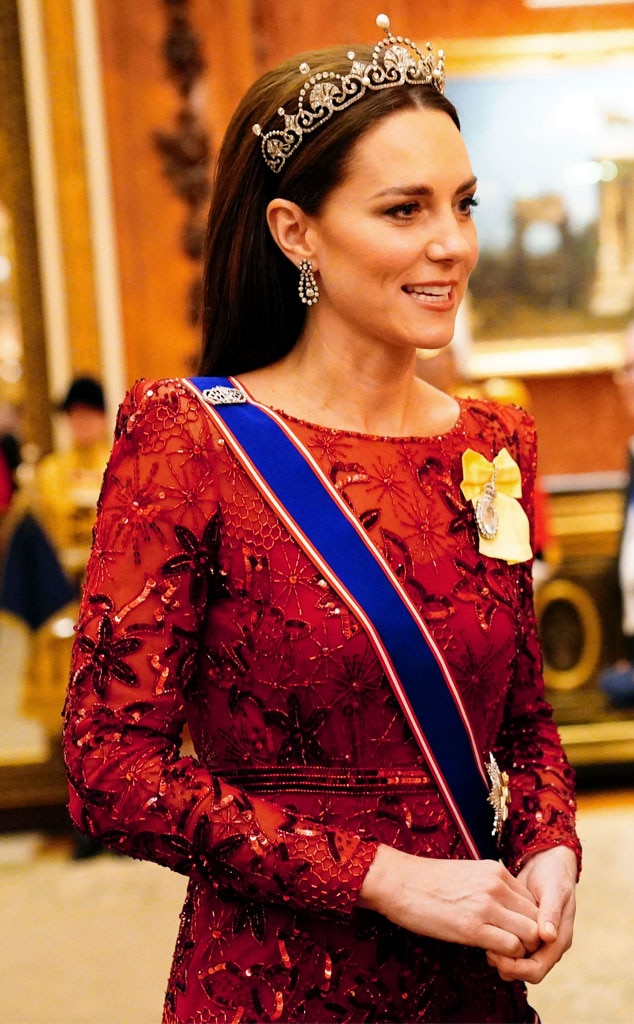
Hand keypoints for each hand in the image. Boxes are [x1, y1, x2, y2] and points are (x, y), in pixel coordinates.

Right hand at [359, 844, 539, 958]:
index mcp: (496, 870)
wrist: (398, 881)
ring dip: (521, 949)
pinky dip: (506, 956)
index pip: (533, 901)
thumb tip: (504, 909)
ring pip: (530, 933)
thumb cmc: (428, 881)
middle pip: (537, 917)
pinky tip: (487, 953)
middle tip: (511, 946)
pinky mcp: (473, 927)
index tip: (511, 930)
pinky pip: (511, 947)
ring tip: (500, 951)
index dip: (527, 920)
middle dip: (530, 937)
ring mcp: (486, 905)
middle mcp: (496, 885)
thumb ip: (490, 887)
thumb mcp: (467, 874)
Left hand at [485, 845, 576, 983]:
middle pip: (524, 971)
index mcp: (558, 940)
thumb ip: (551, 913)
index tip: (495, 955)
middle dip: (505, 965)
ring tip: (483, 942)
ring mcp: (535, 939)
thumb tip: (548, 937)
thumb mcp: (553, 890)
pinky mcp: (523, 929)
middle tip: (485, 951)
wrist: (548, 862)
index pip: (536, 970)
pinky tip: (486, 931)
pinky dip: (499, 943)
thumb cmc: (553, 875)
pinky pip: (511, 946)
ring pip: (516, 961)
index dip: (516, 968)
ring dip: (500, 956)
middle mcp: (547, 945)